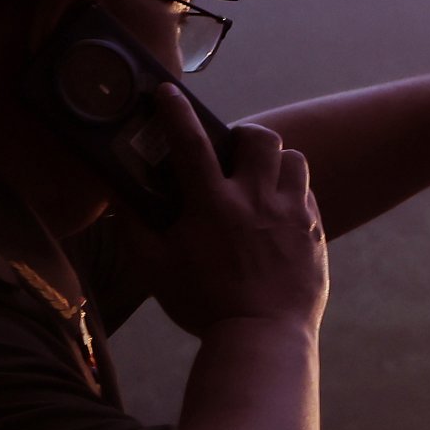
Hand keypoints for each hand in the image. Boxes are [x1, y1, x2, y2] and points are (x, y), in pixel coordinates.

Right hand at [128, 93, 329, 336]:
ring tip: (258, 180)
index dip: (176, 112)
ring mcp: (291, 214)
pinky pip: (309, 194)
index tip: (167, 92)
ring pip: (294, 160)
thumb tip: (114, 194)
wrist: (262, 336)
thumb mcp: (154, 266)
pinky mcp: (315, 231)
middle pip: (261, 138)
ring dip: (275, 162)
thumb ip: (132, 225)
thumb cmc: (202, 304)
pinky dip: (292, 193)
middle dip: (245, 136)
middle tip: (231, 153)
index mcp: (212, 205)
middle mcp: (256, 201)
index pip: (190, 142)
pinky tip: (276, 212)